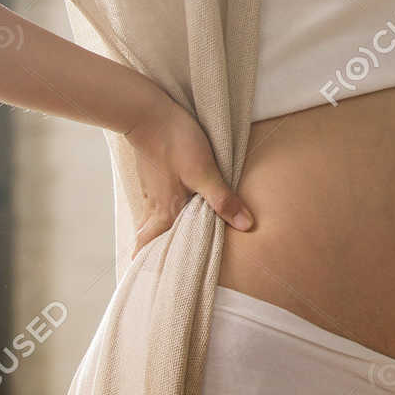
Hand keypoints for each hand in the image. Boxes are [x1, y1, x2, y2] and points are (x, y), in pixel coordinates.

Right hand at [124, 98, 254, 257]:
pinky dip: (166, 212)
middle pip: (150, 237)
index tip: (152, 282)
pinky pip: (158, 202)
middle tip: (164, 267)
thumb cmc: (176, 141)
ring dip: (163, 232)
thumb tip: (246, 225)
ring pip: (154, 220)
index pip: (148, 247)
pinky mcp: (153, 176)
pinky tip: (179, 208)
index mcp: (165, 211)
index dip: (147, 265)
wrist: (148, 112)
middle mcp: (155, 206)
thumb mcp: (205, 170)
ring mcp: (151, 190)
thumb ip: (223, 199)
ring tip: (177, 242)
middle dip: (155, 253)